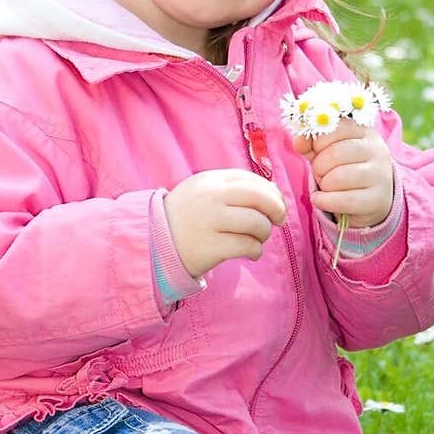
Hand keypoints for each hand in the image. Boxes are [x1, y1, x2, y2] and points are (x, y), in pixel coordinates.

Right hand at [164, 169, 287, 277]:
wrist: (154, 243)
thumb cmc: (186, 217)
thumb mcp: (203, 192)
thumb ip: (235, 190)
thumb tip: (278, 196)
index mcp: (210, 180)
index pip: (252, 180)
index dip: (271, 192)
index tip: (277, 203)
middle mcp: (211, 197)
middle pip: (260, 198)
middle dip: (277, 210)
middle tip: (279, 221)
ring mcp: (210, 222)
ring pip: (258, 224)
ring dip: (264, 233)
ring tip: (257, 239)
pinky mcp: (211, 247)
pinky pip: (248, 246)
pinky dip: (256, 251)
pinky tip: (251, 253)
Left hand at [293, 118, 392, 227]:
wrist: (371, 198)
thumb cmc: (345, 168)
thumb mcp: (327, 150)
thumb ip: (311, 143)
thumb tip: (299, 141)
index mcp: (364, 130)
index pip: (334, 127)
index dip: (318, 141)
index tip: (317, 151)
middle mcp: (377, 149)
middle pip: (335, 154)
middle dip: (319, 166)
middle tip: (320, 173)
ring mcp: (380, 175)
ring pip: (339, 177)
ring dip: (323, 184)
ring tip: (326, 186)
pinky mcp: (377, 199)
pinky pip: (344, 200)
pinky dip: (324, 201)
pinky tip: (320, 200)